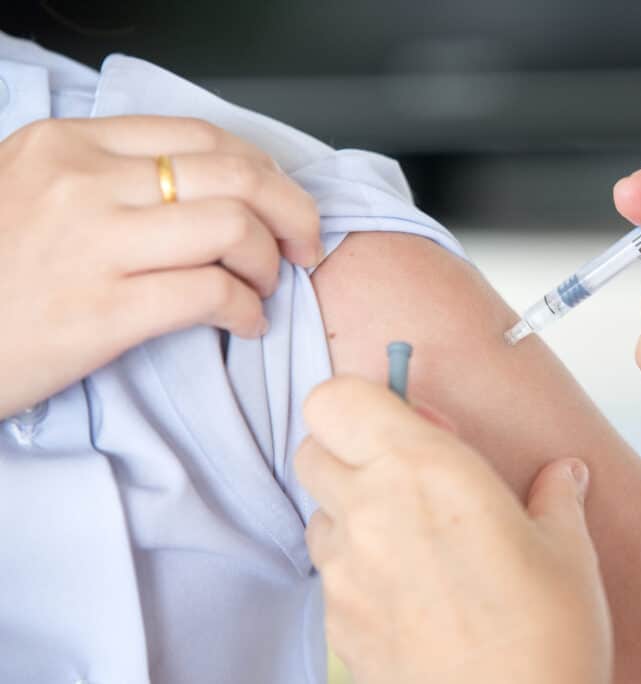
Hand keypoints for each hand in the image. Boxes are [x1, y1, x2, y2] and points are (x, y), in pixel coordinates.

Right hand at [0, 116, 321, 417]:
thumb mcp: (33, 191)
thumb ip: (110, 177)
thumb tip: (211, 187)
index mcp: (69, 145)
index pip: (202, 138)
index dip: (263, 170)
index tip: (282, 200)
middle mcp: (84, 182)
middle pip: (235, 177)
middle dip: (292, 211)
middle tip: (305, 245)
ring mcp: (94, 244)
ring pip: (233, 229)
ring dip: (270, 262)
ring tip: (263, 287)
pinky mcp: (104, 310)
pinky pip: (213, 294)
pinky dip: (248, 309)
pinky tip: (245, 323)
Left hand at [296, 377, 611, 683]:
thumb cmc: (543, 640)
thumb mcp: (566, 552)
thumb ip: (554, 498)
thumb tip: (562, 476)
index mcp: (422, 470)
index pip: (337, 398)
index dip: (366, 399)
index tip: (412, 420)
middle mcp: (370, 511)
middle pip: (315, 447)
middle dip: (353, 447)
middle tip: (412, 472)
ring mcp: (345, 571)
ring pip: (319, 510)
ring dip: (352, 507)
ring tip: (413, 536)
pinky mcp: (337, 621)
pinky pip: (328, 571)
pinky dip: (356, 564)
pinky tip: (409, 588)